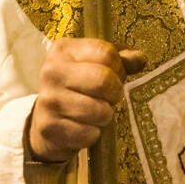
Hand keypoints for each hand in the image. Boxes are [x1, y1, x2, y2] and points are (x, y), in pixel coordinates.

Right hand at [28, 39, 146, 162]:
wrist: (45, 121)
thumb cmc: (78, 88)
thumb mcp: (95, 65)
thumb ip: (121, 59)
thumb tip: (140, 60)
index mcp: (63, 49)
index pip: (106, 53)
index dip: (118, 67)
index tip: (114, 76)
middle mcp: (51, 71)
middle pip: (103, 80)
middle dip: (114, 92)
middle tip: (109, 97)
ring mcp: (48, 100)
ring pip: (99, 110)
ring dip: (105, 115)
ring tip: (95, 112)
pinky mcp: (49, 127)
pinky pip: (89, 134)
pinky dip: (93, 134)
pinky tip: (83, 127)